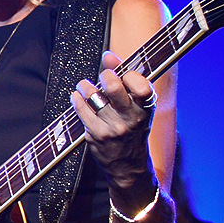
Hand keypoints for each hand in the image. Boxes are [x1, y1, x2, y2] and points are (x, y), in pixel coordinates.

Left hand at [73, 50, 156, 183]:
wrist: (129, 167)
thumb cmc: (133, 129)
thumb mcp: (139, 108)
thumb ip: (126, 80)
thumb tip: (108, 55)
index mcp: (146, 109)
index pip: (142, 86)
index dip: (131, 75)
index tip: (124, 73)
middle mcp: (131, 119)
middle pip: (115, 87)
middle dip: (105, 75)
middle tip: (103, 76)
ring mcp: (113, 128)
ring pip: (94, 97)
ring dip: (86, 86)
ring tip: (84, 86)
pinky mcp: (96, 136)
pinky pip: (81, 110)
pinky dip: (77, 99)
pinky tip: (77, 96)